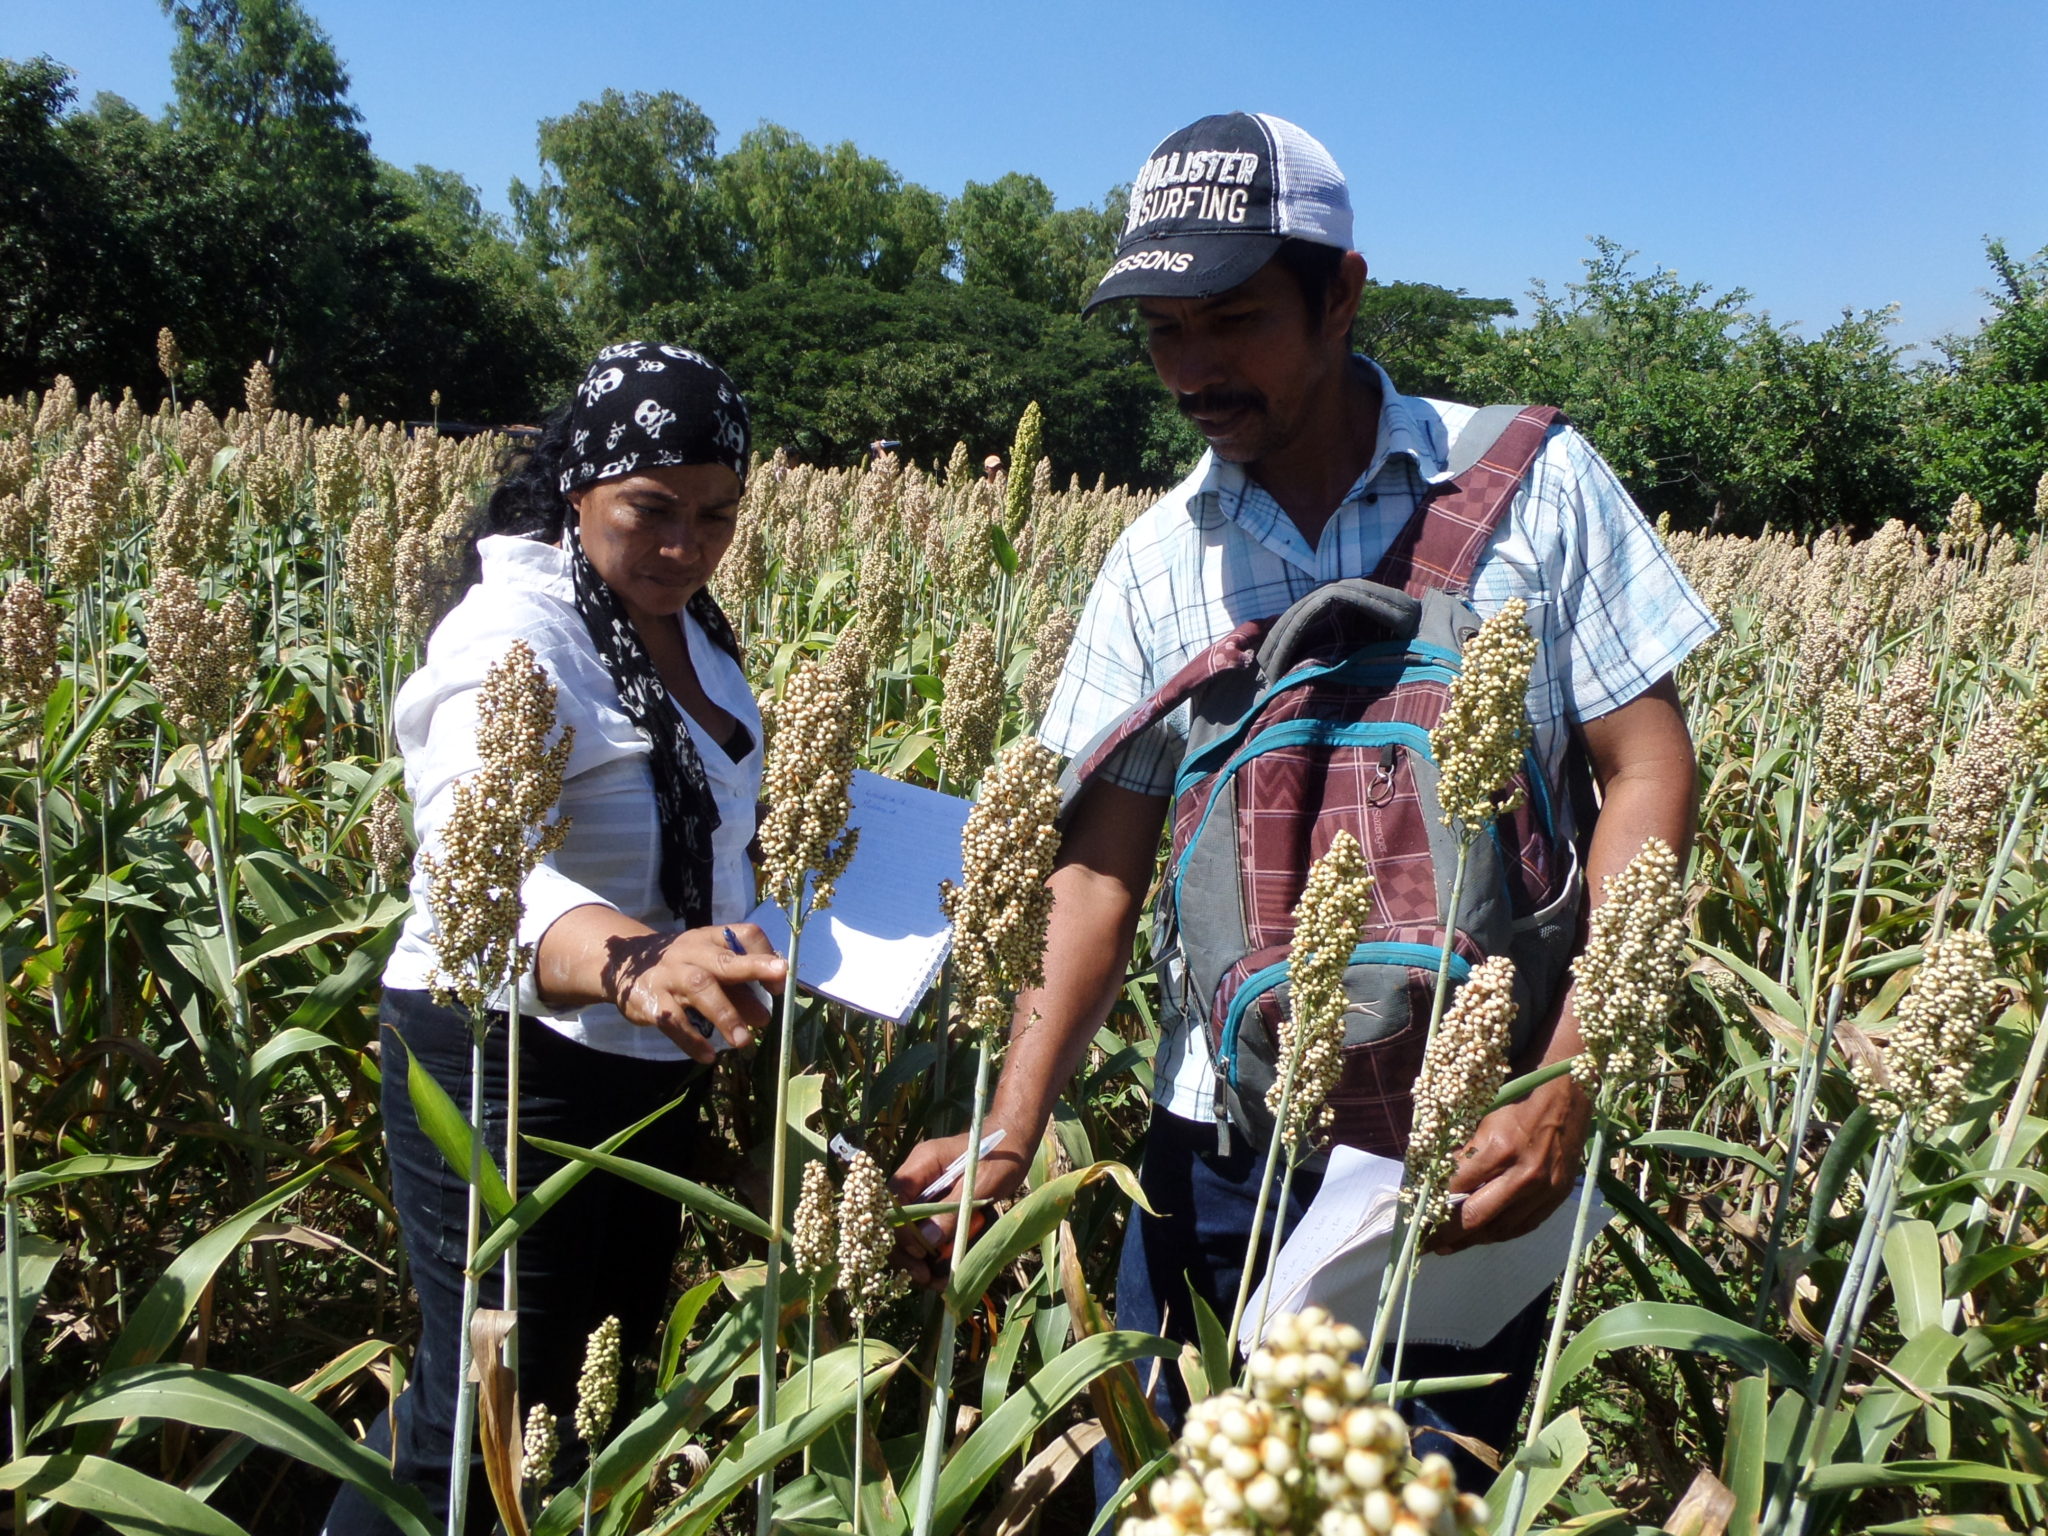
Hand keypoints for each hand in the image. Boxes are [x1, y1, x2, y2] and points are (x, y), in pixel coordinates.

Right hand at [601, 923, 785, 1063]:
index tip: (781, 978)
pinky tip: (707, 1056)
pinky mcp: (649, 1000)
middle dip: (753, 969)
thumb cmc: (680, 968)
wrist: (622, 966)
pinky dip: (690, 1039)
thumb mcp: (707, 969)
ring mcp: (669, 975)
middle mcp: (690, 953)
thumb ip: (737, 990)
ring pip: (699, 987)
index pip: (743, 934)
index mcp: (710, 939)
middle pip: (723, 960)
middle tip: (779, 984)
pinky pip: (672, 1020)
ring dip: (725, 1014)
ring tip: (744, 1040)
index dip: (764, 954)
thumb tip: (765, 1017)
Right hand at [887, 1124, 1034, 1289]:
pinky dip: (934, 1253)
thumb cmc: (1000, 1157)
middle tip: (922, 1277)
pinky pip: (928, 1231)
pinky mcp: (939, 1206)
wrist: (1015, 1141)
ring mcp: (927, 1193)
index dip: (900, 1230)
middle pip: (896, 1220)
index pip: (893, 1201)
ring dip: (919, 1257)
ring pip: (910, 1230)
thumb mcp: (980, 1185)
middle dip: (906, 1251)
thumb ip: (952, 1211)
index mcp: (922, 1164)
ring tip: (934, 1281)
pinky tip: (944, 1272)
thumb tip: (926, 1243)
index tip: (919, 1253)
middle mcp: (918, 1179)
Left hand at [1427, 1073, 1590, 1253]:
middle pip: (1476, 1216)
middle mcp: (1524, 1175)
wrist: (1567, 1095)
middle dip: (1447, 1233)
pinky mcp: (1557, 1197)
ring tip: (1449, 1245)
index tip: (1417, 1213)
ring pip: (1501, 1228)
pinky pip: (1523, 1226)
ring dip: (1472, 1240)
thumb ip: (1463, 1152)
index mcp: (1501, 1149)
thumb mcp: (1482, 1119)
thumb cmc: (1518, 1101)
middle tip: (1425, 1243)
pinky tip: (1482, 1235)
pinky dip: (1500, 1233)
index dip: (1434, 1203)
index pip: (1457, 1187)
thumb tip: (1434, 1179)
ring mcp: (1544, 1190)